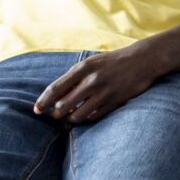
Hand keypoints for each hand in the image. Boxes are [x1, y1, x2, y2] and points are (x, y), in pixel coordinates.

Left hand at [33, 46, 163, 124]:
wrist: (143, 60)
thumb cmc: (113, 62)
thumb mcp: (91, 63)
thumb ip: (74, 77)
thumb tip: (56, 96)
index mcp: (83, 68)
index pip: (55, 88)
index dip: (43, 101)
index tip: (36, 110)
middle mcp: (92, 81)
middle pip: (63, 105)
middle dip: (55, 114)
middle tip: (55, 115)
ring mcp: (104, 93)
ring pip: (77, 115)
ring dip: (70, 120)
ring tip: (68, 119)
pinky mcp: (115, 102)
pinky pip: (94, 117)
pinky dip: (86, 120)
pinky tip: (84, 117)